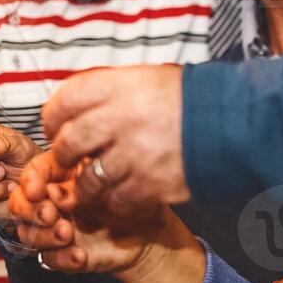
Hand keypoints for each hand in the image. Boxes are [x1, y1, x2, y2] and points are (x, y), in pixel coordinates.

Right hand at [9, 150, 176, 272]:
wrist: (148, 232)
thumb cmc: (134, 197)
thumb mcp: (118, 178)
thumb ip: (92, 174)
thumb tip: (70, 176)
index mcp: (64, 175)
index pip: (34, 172)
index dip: (30, 180)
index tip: (36, 189)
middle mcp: (54, 201)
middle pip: (20, 204)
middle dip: (31, 210)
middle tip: (50, 214)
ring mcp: (56, 228)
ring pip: (28, 233)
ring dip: (44, 235)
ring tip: (67, 233)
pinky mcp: (64, 253)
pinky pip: (50, 259)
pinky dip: (62, 258)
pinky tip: (79, 255)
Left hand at [41, 65, 187, 223]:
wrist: (229, 123)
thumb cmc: (189, 100)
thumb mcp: (146, 79)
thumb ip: (110, 91)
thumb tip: (76, 106)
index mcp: (119, 87)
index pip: (66, 100)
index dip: (53, 117)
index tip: (55, 127)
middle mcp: (122, 118)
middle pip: (70, 142)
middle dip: (63, 155)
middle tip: (67, 160)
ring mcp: (134, 154)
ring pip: (89, 179)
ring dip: (84, 187)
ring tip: (89, 186)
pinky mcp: (150, 183)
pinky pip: (116, 201)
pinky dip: (112, 203)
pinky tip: (116, 197)